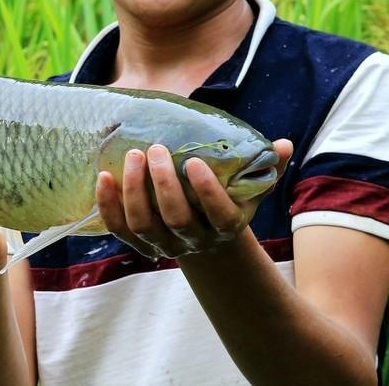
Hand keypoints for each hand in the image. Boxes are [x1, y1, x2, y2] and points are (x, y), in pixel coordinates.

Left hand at [96, 139, 292, 258]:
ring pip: (143, 225)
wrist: (206, 238)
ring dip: (134, 191)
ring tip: (132, 156)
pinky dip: (108, 206)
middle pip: (176, 218)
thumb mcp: (251, 188)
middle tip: (156, 149)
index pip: (218, 214)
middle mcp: (194, 240)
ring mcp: (164, 244)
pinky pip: (119, 229)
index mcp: (226, 226)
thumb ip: (269, 167)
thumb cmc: (229, 201)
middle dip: (163, 184)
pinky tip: (103, 177)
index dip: (207, 191)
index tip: (195, 162)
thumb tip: (284, 144)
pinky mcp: (139, 243)